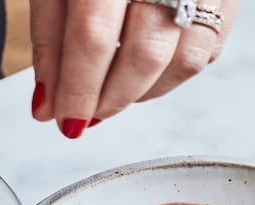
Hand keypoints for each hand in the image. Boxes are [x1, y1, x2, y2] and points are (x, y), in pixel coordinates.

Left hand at [30, 0, 239, 137]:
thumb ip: (50, 34)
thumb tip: (48, 104)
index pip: (94, 35)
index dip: (77, 88)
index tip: (63, 120)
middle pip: (143, 55)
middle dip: (108, 99)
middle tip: (83, 116)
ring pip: (181, 61)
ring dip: (140, 94)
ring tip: (110, 96)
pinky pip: (205, 52)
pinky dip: (171, 78)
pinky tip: (143, 77)